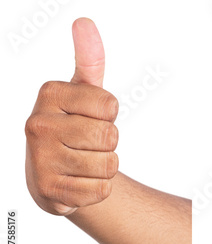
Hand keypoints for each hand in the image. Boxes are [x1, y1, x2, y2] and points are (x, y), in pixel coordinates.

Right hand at [25, 18, 118, 215]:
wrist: (52, 174)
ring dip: (104, 167)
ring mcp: (41, 159)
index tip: (89, 117)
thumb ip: (89, 60)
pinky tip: (78, 182)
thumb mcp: (82, 92)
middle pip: (110, 136)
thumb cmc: (73, 126)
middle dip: (108, 143)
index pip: (110, 105)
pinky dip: (97, 189)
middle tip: (87, 144)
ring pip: (109, 165)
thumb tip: (84, 21)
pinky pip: (101, 190)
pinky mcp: (50, 191)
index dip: (108, 115)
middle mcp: (38, 124)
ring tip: (82, 163)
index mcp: (49, 94)